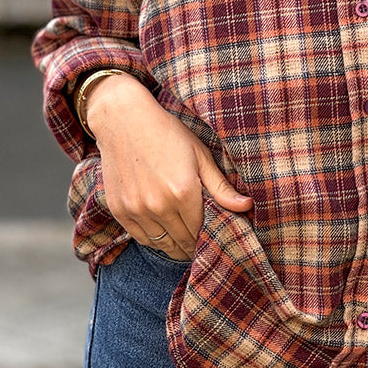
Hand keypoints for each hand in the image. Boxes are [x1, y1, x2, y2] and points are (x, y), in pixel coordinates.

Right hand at [85, 73, 252, 259]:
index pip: (200, 230)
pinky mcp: (119, 210)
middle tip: (200, 244)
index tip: (213, 237)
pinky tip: (163, 235)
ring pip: (162, 244)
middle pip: (182, 241)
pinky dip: (153, 240)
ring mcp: (137, 209)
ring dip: (175, 247)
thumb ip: (221, 187)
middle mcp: (159, 205)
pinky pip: (140, 238)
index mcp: (183, 191)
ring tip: (184, 244)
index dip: (208, 236)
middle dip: (193, 244)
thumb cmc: (167, 134)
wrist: (124, 120)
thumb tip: (248, 206)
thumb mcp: (199, 155)